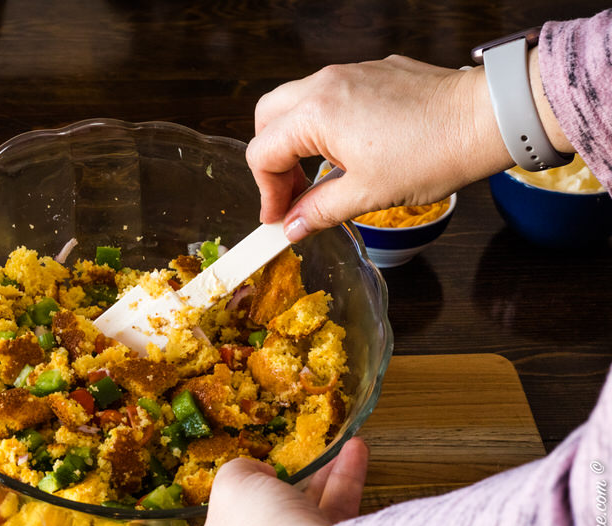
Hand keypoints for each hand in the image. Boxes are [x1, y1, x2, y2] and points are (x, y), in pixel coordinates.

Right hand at [246, 55, 512, 240]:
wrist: (488, 118)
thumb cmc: (434, 152)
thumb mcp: (368, 194)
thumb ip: (319, 211)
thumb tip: (292, 227)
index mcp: (316, 113)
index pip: (263, 153)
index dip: (266, 192)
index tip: (280, 218)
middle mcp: (326, 84)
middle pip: (268, 117)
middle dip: (271, 157)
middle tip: (290, 193)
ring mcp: (350, 73)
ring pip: (298, 102)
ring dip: (297, 139)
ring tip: (319, 175)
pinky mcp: (374, 72)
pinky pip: (331, 94)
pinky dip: (325, 123)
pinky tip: (350, 151)